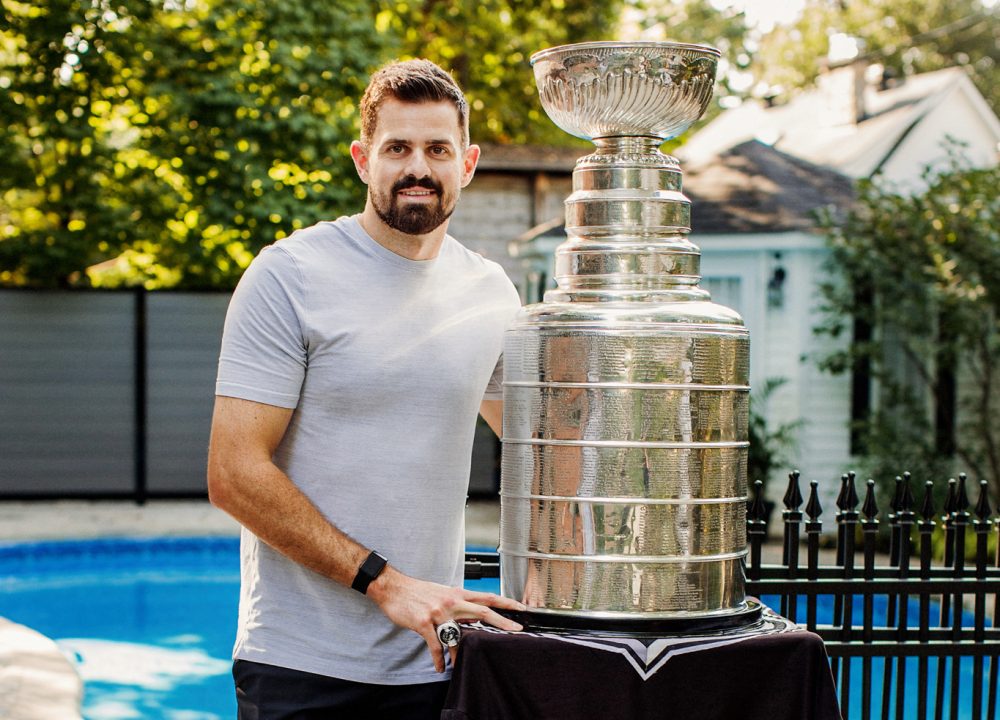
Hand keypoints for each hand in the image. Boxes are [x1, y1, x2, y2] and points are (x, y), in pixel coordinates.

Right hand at [368, 566, 525, 671]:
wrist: (393, 588)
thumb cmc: (417, 592)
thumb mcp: (442, 593)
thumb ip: (459, 604)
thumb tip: (475, 616)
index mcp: (457, 593)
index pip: (486, 596)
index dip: (505, 602)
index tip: (521, 607)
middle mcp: (451, 601)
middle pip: (482, 611)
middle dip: (501, 621)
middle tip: (516, 630)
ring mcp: (438, 612)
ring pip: (457, 635)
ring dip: (459, 653)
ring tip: (459, 664)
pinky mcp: (424, 623)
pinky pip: (435, 645)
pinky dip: (438, 659)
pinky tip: (440, 667)